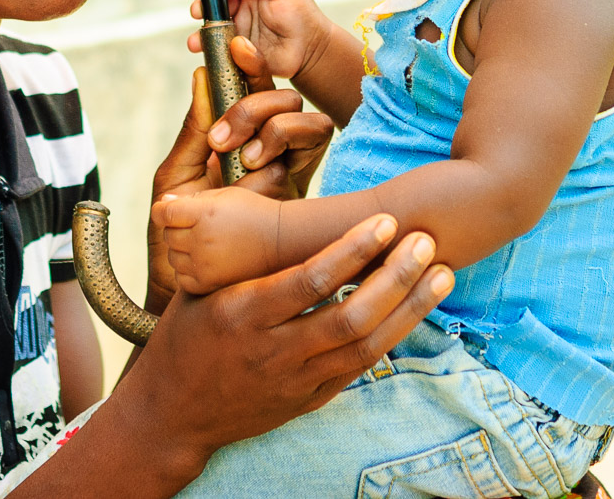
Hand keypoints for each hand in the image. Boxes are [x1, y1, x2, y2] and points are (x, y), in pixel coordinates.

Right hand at [109, 215, 454, 478]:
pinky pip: (358, 368)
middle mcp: (272, 350)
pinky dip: (390, 338)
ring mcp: (294, 380)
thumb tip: (259, 198)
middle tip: (426, 242)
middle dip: (395, 277)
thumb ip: (237, 260)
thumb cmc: (183, 338)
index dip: (353, 250)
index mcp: (241, 313)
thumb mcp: (198, 291)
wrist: (172, 414)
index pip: (310, 279)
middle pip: (351, 314)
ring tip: (440, 275)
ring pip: (366, 345)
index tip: (385, 221)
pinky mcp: (308, 401)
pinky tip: (412, 312)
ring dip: (409, 309)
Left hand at [146, 39, 332, 312]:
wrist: (188, 283)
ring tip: (244, 159)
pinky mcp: (300, 195)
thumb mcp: (177, 175)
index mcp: (237, 136)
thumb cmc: (177, 230)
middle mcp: (269, 148)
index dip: (250, 63)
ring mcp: (288, 170)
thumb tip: (202, 74)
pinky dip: (283, 158)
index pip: (252, 88)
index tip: (235, 46)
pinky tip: (257, 176)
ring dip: (276, 130)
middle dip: (256, 105)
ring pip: (309, 123)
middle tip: (222, 139)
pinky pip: (311, 157)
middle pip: (285, 99)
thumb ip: (195, 129)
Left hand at [153, 186, 280, 292]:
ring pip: (173, 257)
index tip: (171, 211)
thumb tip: (164, 202)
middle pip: (167, 235)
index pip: (162, 212)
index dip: (163, 210)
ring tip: (206, 245)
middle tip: (199, 228)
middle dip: (177, 229)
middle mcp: (201, 239)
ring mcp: (204, 264)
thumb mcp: (225, 195)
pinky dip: (188, 272)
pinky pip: (182, 279)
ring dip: (182, 251)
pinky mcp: (210, 284)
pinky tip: (205, 263)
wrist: (285, 242)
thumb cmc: (255, 213)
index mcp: (204, 213)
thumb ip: (192, 198)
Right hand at [190, 0, 334, 84]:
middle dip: (202, 11)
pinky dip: (211, 53)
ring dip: (201, 35)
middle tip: (197, 16)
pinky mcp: (237, 51)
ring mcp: (236, 30)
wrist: (310, 51)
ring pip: (212, 30)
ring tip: (196, 43)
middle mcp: (239, 9)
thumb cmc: (302, 16)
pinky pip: (220, 50)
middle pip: (213, 6)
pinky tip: (208, 55)